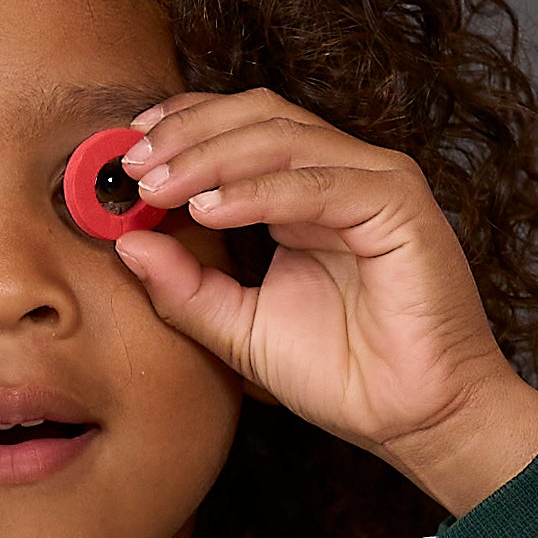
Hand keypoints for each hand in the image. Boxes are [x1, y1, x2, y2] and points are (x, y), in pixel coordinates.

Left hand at [113, 89, 537, 516]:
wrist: (413, 421)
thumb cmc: (343, 376)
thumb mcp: (239, 329)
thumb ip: (185, 288)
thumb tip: (125, 243)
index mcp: (307, 192)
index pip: (240, 128)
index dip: (182, 127)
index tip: (123, 153)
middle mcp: (342, 174)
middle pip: (257, 116)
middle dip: (187, 134)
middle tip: (132, 166)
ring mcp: (375, 183)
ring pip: (282, 138)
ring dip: (210, 157)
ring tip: (158, 188)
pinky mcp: (399, 206)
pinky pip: (316, 184)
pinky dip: (257, 192)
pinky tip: (207, 210)